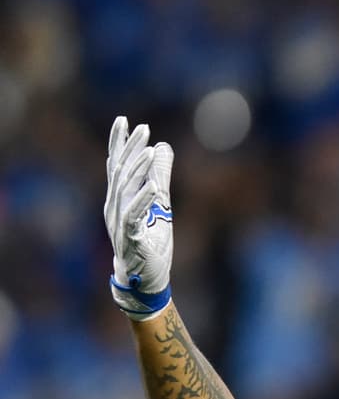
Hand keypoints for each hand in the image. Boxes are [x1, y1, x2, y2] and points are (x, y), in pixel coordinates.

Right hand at [104, 116, 174, 319]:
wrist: (145, 278)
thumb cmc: (150, 240)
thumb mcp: (160, 203)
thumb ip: (160, 176)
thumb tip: (164, 147)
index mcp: (120, 197)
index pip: (117, 164)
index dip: (120, 142)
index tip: (124, 120)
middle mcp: (115, 206)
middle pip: (120, 172)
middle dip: (130, 149)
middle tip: (143, 128)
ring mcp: (120, 222)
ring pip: (125, 190)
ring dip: (138, 169)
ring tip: (150, 151)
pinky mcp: (130, 238)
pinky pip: (134, 216)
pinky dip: (142, 200)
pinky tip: (152, 187)